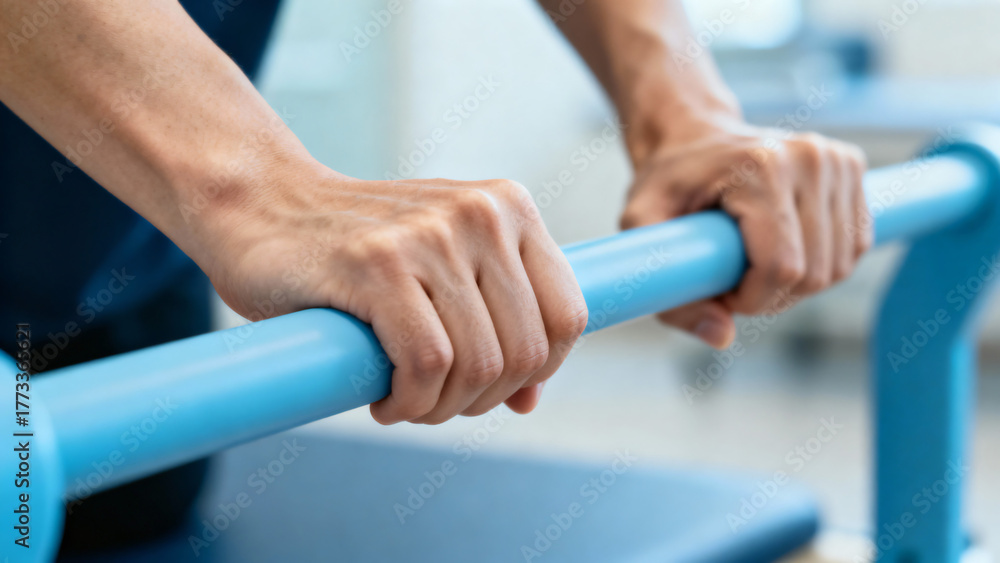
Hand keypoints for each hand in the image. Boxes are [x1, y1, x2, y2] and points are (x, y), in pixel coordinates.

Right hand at [201, 158, 587, 424]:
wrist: (262, 207)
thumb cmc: (356, 252)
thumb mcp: (443, 274)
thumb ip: (494, 323)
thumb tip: (530, 399)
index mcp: (509, 208)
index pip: (567, 317)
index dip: (538, 371)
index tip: (489, 385)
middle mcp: (480, 213)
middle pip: (526, 353)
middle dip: (481, 400)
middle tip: (433, 402)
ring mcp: (429, 234)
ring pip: (479, 366)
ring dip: (441, 409)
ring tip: (405, 401)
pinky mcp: (378, 262)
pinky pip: (429, 364)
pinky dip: (410, 403)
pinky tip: (384, 400)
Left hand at [620, 119, 871, 348]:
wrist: (691, 134)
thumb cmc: (664, 181)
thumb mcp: (640, 226)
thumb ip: (669, 289)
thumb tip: (722, 336)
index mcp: (761, 168)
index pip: (783, 267)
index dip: (752, 299)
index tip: (720, 290)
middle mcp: (809, 158)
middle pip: (815, 273)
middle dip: (772, 296)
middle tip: (732, 279)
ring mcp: (836, 160)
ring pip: (839, 266)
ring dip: (797, 284)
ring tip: (753, 263)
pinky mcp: (852, 167)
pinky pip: (854, 246)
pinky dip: (821, 264)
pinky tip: (783, 249)